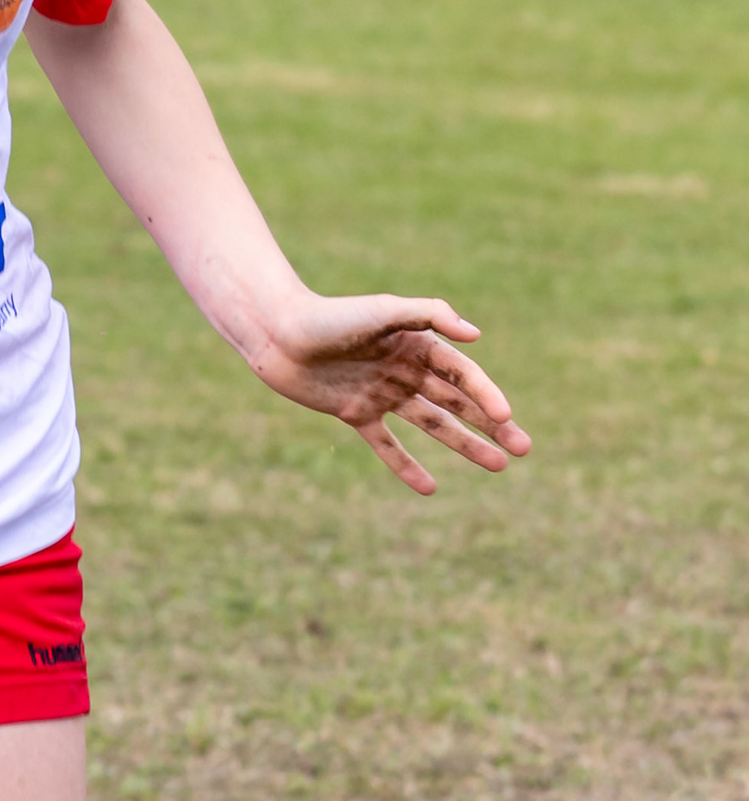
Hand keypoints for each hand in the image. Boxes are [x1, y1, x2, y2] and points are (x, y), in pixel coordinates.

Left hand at [244, 290, 529, 493]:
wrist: (277, 334)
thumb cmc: (331, 316)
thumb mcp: (384, 310)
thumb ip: (430, 315)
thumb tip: (475, 335)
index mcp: (417, 345)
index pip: (463, 375)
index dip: (487, 396)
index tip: (507, 418)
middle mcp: (404, 370)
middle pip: (458, 403)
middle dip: (492, 425)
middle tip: (524, 449)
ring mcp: (381, 394)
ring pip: (432, 425)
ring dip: (465, 445)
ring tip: (498, 466)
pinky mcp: (354, 413)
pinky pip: (385, 445)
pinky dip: (405, 466)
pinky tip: (430, 489)